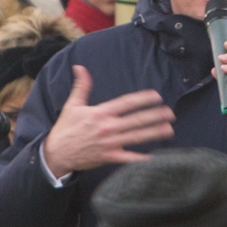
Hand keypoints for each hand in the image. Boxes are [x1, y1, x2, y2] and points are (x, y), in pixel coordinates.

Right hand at [41, 65, 175, 178]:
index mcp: (100, 113)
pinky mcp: (109, 157)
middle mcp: (107, 127)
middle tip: (170, 113)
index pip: (126, 103)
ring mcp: (109, 143)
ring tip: (169, 129)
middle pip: (136, 120)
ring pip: (136, 137)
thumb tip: (80, 67)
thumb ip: (81, 86)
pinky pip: (128, 158)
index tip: (157, 96)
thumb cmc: (66, 128)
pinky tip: (154, 156)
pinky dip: (141, 159)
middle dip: (155, 115)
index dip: (143, 99)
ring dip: (154, 132)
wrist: (56, 153)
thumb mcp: (72, 105)